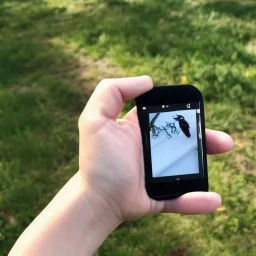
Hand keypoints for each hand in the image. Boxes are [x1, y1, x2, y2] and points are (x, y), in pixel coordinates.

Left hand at [78, 76, 233, 221]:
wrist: (94, 201)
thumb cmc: (97, 160)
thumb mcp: (95, 118)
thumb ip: (113, 92)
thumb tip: (148, 81)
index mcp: (137, 129)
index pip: (164, 116)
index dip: (181, 113)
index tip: (196, 114)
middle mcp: (148, 148)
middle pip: (181, 140)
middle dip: (202, 138)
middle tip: (220, 140)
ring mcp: (156, 173)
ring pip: (187, 166)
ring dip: (206, 164)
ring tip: (221, 158)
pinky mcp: (159, 195)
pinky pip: (181, 197)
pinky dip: (196, 199)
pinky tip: (212, 199)